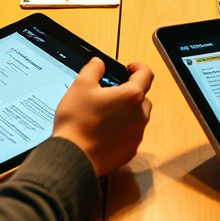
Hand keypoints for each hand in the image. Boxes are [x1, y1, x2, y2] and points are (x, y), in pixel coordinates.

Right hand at [52, 58, 153, 176]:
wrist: (73, 157)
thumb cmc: (77, 120)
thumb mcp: (80, 85)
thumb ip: (93, 69)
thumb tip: (99, 63)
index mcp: (132, 96)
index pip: (146, 74)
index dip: (138, 67)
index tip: (128, 68)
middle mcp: (140, 116)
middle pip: (142, 98)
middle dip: (129, 93)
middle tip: (109, 94)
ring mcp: (136, 136)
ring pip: (137, 117)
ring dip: (126, 113)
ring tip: (103, 114)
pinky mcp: (130, 151)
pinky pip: (130, 135)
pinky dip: (121, 131)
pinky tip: (103, 132)